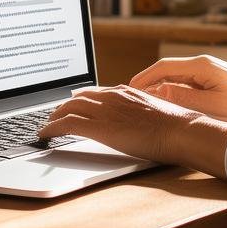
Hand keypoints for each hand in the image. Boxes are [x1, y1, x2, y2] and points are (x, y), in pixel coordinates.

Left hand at [38, 84, 226, 177]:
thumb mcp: (157, 113)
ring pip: (68, 108)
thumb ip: (144, 113)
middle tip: (54, 115)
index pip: (96, 92)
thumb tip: (143, 122)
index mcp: (127, 92)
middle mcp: (113, 97)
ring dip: (54, 117)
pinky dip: (51, 128)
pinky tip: (44, 135)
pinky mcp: (100, 128)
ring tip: (47, 125)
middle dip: (63, 106)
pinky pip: (66, 124)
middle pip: (78, 97)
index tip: (74, 104)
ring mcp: (105, 110)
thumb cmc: (177, 127)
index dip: (81, 99)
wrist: (181, 131)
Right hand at [128, 54, 226, 125]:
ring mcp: (209, 72)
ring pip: (176, 79)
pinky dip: (173, 93)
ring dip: (159, 89)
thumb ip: (183, 99)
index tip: (127, 89)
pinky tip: (167, 106)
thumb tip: (157, 93)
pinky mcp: (214, 81)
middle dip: (147, 83)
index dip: (142, 78)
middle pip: (166, 71)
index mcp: (201, 66)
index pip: (162, 68)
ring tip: (143, 103)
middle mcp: (203, 65)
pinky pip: (187, 85)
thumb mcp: (212, 106)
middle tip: (129, 98)